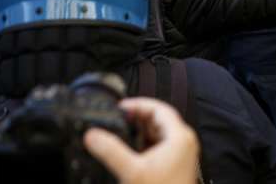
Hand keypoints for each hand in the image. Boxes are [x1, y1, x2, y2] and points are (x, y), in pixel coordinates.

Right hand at [83, 98, 199, 183]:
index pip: (159, 108)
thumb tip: (92, 135)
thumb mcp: (131, 171)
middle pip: (158, 120)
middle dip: (136, 118)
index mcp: (180, 136)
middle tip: (115, 119)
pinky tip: (127, 152)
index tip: (120, 106)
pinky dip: (142, 146)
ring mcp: (180, 155)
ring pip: (157, 135)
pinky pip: (157, 148)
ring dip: (138, 132)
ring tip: (118, 133)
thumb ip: (110, 151)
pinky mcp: (173, 167)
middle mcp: (183, 142)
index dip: (138, 104)